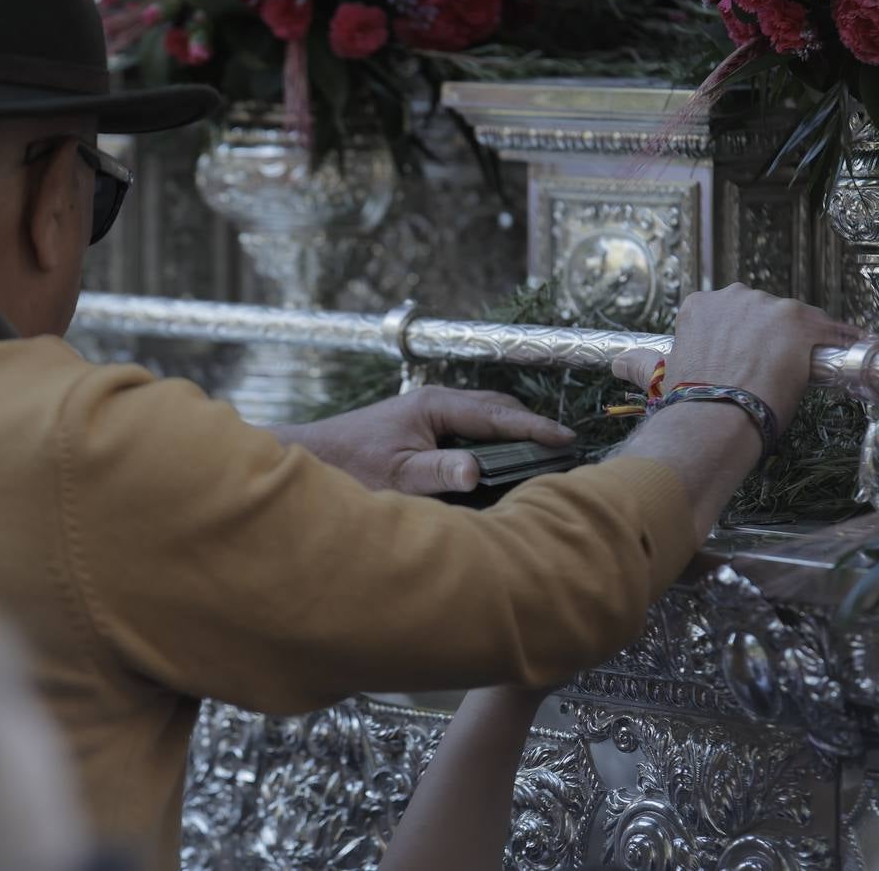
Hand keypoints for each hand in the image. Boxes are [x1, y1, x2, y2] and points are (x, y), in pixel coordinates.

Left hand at [272, 386, 573, 495]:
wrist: (313, 459)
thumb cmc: (351, 467)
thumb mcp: (397, 476)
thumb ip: (437, 473)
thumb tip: (476, 472)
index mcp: (435, 406)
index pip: (497, 416)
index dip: (534, 428)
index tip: (566, 439)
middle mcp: (435, 402)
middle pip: (495, 408)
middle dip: (529, 425)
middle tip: (562, 446)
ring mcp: (427, 412)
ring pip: (483, 416)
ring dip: (511, 430)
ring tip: (540, 450)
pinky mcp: (420, 426)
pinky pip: (468, 427)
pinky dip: (491, 437)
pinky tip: (498, 458)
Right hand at [612, 284, 857, 431]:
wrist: (713, 417)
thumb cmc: (686, 400)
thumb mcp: (659, 375)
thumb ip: (639, 364)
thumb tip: (615, 363)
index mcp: (700, 306)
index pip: (730, 315)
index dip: (740, 339)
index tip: (743, 359)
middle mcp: (735, 297)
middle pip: (764, 313)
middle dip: (770, 338)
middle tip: (768, 372)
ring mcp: (771, 307)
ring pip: (798, 321)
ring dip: (804, 342)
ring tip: (804, 373)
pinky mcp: (803, 324)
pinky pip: (833, 331)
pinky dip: (844, 343)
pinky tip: (851, 356)